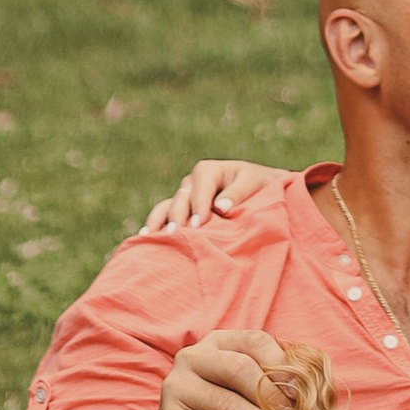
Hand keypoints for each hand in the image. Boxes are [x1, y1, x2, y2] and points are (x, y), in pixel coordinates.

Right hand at [139, 159, 275, 238]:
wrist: (264, 192)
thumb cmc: (262, 186)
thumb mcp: (255, 182)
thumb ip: (239, 192)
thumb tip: (220, 206)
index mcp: (209, 171)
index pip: (200, 188)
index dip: (199, 206)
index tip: (199, 224)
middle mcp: (192, 182)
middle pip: (181, 198)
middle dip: (178, 216)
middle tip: (176, 234)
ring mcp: (184, 197)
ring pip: (167, 207)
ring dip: (160, 222)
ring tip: (154, 238)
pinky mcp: (181, 212)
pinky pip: (163, 217)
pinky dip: (155, 226)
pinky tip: (145, 239)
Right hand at [144, 327, 298, 409]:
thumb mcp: (250, 398)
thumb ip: (273, 386)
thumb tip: (314, 392)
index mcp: (216, 343)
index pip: (256, 340)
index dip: (284, 366)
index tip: (303, 395)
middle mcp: (191, 358)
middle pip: (241, 367)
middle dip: (274, 397)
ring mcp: (176, 387)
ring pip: (229, 402)